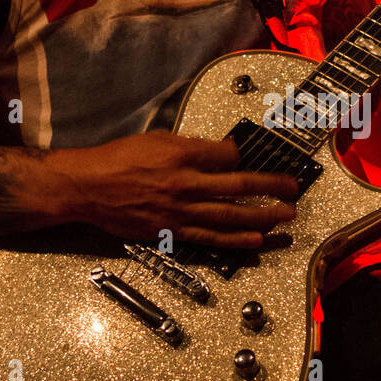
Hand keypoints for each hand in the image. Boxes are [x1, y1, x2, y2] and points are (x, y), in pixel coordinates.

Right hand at [60, 132, 298, 246]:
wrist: (87, 187)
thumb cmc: (117, 159)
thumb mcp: (156, 139)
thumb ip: (190, 146)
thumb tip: (220, 153)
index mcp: (181, 155)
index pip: (227, 155)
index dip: (242, 156)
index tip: (247, 157)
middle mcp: (185, 183)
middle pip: (238, 186)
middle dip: (270, 187)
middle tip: (293, 189)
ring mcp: (180, 211)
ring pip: (230, 216)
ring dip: (263, 217)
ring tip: (286, 218)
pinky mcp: (171, 231)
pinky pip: (210, 238)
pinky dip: (236, 240)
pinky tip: (256, 241)